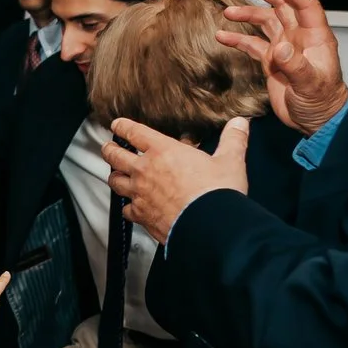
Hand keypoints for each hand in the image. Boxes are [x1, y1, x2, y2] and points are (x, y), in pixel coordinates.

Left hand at [105, 115, 247, 244]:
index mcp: (163, 151)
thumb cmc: (217, 191)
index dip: (123, 126)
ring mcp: (139, 193)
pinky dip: (128, 207)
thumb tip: (240, 123)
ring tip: (116, 175)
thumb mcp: (230, 160)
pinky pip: (126, 209)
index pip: (135, 133)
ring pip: (115, 182)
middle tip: (107, 148)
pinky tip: (132, 207)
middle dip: (109, 150)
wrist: (209, 224)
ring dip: (115, 176)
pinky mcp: (140, 215)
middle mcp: (145, 170)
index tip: (117, 124)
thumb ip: (233, 139)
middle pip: (115, 156)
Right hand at [220, 0, 347, 132]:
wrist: (315, 120)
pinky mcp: (272, 62)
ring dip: (248, 15)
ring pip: (265, 23)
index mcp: (315, 37)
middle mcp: (299, 38)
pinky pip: (253, 45)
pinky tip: (221, 36)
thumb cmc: (321, 102)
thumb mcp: (310, 84)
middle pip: (282, 7)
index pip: (304, 5)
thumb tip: (279, 47)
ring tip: (227, 13)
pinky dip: (238, 39)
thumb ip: (296, 65)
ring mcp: (285, 49)